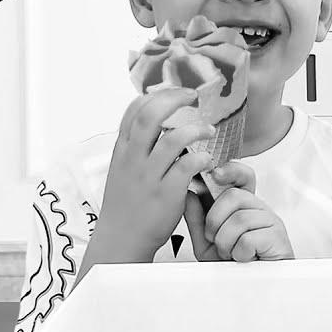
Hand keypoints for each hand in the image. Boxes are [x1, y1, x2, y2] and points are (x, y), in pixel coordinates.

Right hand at [90, 88, 215, 261]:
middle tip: (193, 96)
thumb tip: (156, 127)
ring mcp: (149, 176)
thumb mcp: (122, 170)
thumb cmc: (127, 205)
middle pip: (150, 116)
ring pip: (173, 139)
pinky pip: (187, 166)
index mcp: (123, 150)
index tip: (174, 92)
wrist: (121, 238)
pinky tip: (207, 159)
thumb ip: (136, 148)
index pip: (133, 111)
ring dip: (196, 129)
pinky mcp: (166, 193)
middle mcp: (134, 159)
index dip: (155, 96)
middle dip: (174, 99)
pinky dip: (201, 158)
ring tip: (209, 130)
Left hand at [183, 162, 294, 261]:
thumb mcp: (206, 242)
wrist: (252, 288)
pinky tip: (244, 258)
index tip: (215, 174)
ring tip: (230, 254)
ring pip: (239, 219)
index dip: (231, 170)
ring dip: (226, 242)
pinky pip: (249, 238)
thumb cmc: (232, 265)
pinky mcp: (278, 237)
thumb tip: (189, 193)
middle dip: (215, 220)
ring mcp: (271, 222)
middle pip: (234, 196)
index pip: (243, 177)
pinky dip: (239, 253)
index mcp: (244, 206)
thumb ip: (197, 219)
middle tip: (216, 240)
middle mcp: (259, 209)